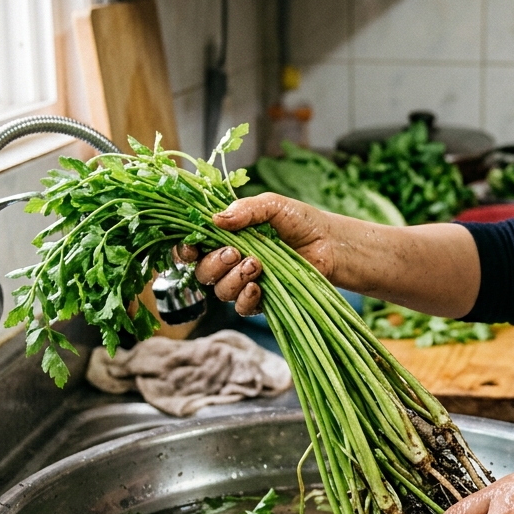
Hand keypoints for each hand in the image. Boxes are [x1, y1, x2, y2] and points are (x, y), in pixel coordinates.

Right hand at [175, 193, 338, 315]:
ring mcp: (244, 282)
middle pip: (202, 272)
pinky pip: (241, 308)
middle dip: (213, 264)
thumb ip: (244, 209)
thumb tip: (215, 219)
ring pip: (220, 291)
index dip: (184, 250)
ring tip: (256, 264)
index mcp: (225, 237)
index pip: (193, 247)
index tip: (190, 247)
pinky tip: (258, 286)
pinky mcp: (262, 300)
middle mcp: (230, 262)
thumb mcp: (272, 205)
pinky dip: (245, 298)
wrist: (330, 244)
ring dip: (232, 279)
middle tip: (235, 252)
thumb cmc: (300, 221)